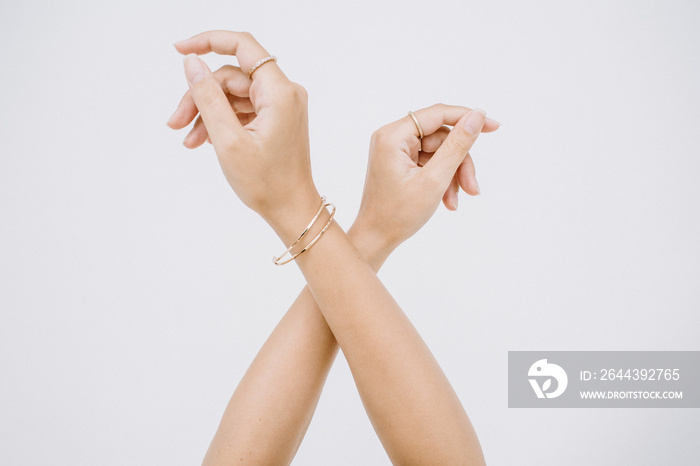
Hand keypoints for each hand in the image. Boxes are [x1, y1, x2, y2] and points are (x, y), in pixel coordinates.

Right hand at [167, 31, 318, 226]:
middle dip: (200, 96)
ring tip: (188, 140)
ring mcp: (282, 106)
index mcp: (279, 93)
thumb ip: (208, 98)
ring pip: (233, 94)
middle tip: (175, 122)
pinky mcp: (276, 118)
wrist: (291, 209)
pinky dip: (222, 121)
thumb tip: (191, 63)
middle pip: (232, 76)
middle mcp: (285, 93)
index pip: (242, 47)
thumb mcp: (228, 140)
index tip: (180, 50)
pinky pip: (243, 108)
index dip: (209, 41)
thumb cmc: (266, 183)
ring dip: (207, 113)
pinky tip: (204, 141)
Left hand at [351, 104, 500, 254]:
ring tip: (456, 201)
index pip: (437, 114)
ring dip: (453, 175)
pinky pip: (429, 162)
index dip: (467, 118)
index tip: (494, 127)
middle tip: (473, 188)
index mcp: (392, 136)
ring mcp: (394, 150)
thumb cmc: (398, 214)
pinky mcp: (399, 162)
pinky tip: (447, 201)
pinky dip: (442, 179)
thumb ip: (457, 146)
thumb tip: (477, 116)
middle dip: (459, 162)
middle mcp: (391, 137)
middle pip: (440, 137)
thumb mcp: (434, 180)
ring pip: (438, 152)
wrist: (376, 239)